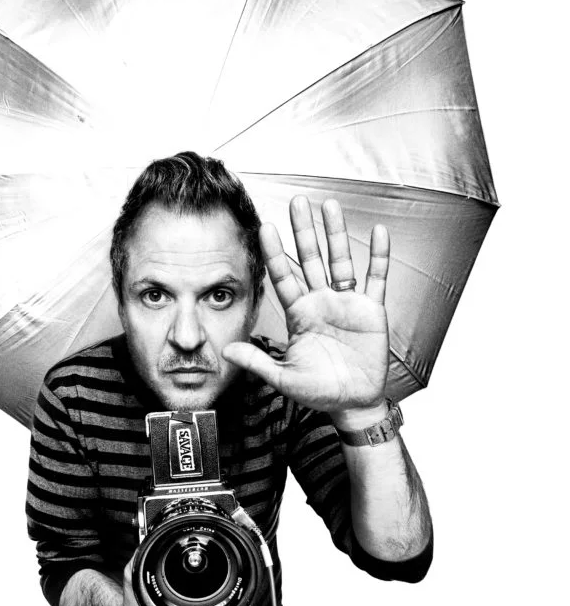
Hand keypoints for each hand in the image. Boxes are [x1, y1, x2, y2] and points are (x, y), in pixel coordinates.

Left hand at [224, 197, 389, 423]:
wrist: (353, 402)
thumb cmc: (319, 392)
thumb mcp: (284, 378)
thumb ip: (258, 362)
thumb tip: (227, 350)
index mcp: (300, 315)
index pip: (284, 277)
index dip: (275, 253)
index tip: (265, 228)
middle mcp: (321, 303)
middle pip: (311, 259)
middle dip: (304, 231)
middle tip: (297, 202)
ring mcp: (347, 304)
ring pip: (340, 260)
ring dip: (336, 234)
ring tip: (330, 205)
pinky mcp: (373, 310)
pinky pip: (376, 278)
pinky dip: (379, 256)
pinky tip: (378, 232)